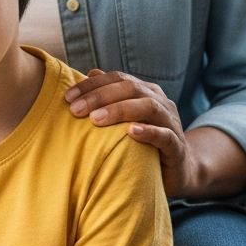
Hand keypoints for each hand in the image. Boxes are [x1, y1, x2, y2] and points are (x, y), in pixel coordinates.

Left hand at [64, 69, 193, 196]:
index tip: (67, 97)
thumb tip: (90, 73)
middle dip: (100, 96)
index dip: (92, 85)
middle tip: (75, 109)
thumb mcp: (126, 118)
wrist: (178, 172)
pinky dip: (148, 131)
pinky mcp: (177, 146)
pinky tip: (130, 132)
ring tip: (95, 119)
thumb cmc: (144, 143)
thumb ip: (110, 96)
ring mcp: (170, 122)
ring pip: (148, 106)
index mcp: (145, 91)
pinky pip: (165, 135)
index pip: (117, 79)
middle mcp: (159, 101)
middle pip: (130, 88)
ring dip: (120, 110)